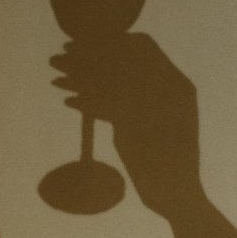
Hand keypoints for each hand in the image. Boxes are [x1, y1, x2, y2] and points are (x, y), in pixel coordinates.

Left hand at [50, 28, 202, 215]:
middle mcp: (173, 91)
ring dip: (79, 76)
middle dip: (86, 55)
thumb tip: (101, 77)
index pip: (142, 46)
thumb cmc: (166, 160)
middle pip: (122, 57)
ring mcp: (162, 108)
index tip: (80, 44)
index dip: (108, 41)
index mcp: (180, 85)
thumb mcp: (155, 119)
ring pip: (111, 79)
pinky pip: (109, 106)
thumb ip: (137, 96)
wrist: (179, 195)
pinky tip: (70, 102)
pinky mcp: (146, 129)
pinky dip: (87, 102)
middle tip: (58, 57)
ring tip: (57, 78)